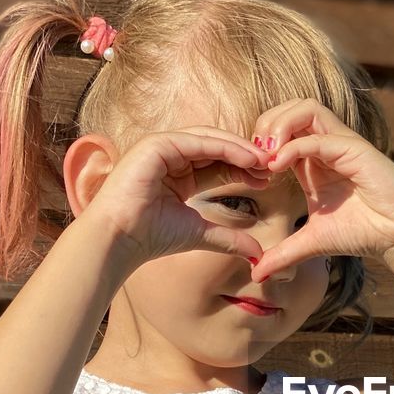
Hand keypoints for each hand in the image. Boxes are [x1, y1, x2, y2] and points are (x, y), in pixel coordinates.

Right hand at [75, 126, 272, 265]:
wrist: (121, 241)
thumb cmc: (152, 238)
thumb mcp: (201, 234)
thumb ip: (229, 239)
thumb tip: (259, 254)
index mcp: (177, 173)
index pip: (217, 163)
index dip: (243, 169)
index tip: (268, 180)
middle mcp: (169, 156)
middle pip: (215, 147)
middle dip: (245, 156)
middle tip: (272, 166)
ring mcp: (160, 147)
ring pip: (208, 139)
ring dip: (239, 148)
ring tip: (263, 161)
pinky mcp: (155, 144)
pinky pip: (196, 141)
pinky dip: (223, 146)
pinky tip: (246, 158)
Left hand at [247, 99, 393, 281]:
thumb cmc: (362, 232)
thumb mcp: (311, 243)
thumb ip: (283, 253)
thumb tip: (257, 273)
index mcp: (312, 159)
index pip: (279, 128)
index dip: (258, 142)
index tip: (247, 171)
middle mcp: (326, 145)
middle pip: (289, 108)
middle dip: (264, 125)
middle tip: (252, 157)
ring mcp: (341, 143)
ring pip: (305, 108)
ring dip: (279, 126)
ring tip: (266, 156)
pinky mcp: (355, 150)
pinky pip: (318, 137)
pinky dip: (293, 146)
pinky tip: (278, 167)